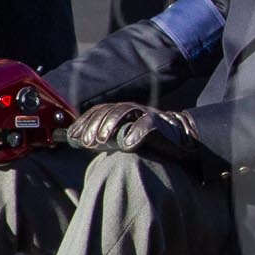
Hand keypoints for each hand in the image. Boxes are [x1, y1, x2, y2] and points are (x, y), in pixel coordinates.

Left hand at [65, 102, 197, 158]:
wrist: (181, 138)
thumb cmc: (150, 140)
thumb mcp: (126, 135)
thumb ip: (108, 137)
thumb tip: (82, 141)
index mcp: (122, 111)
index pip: (99, 111)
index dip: (84, 121)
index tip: (72, 135)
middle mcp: (132, 109)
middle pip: (109, 111)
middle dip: (94, 125)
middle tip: (85, 142)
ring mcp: (146, 114)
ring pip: (124, 112)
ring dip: (110, 125)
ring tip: (101, 141)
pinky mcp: (159, 124)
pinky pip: (145, 125)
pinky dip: (135, 134)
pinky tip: (126, 144)